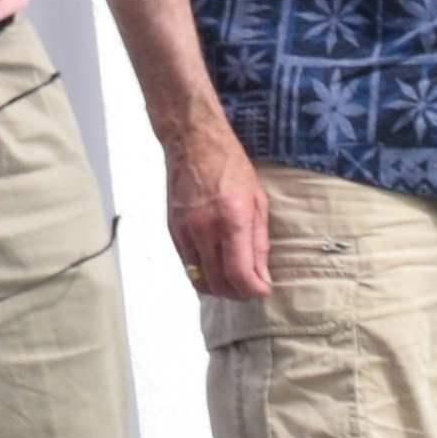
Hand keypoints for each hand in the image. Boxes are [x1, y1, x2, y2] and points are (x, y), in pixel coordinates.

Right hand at [162, 124, 276, 303]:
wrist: (193, 143)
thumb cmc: (230, 167)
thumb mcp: (258, 201)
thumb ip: (259, 242)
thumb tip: (262, 275)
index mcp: (231, 220)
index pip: (240, 274)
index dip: (254, 290)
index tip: (263, 290)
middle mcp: (204, 230)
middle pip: (219, 283)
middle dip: (238, 294)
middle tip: (251, 289)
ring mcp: (185, 232)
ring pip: (199, 280)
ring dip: (219, 289)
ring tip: (234, 283)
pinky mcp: (173, 231)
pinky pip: (187, 266)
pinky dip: (203, 275)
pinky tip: (216, 269)